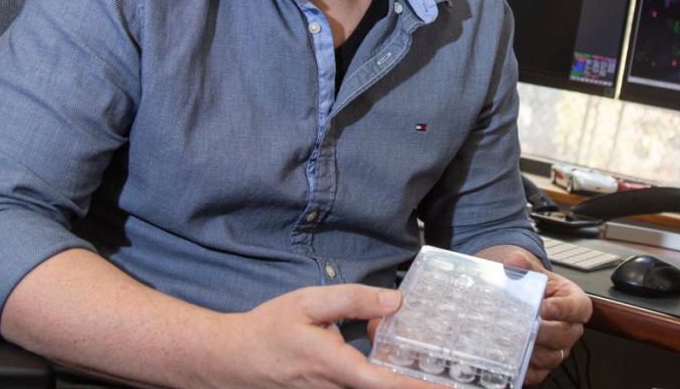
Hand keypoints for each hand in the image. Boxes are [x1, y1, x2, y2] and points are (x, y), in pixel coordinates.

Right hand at [204, 284, 438, 388]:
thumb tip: (395, 302)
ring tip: (401, 344)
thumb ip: (353, 300)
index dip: (418, 388)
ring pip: (369, 385)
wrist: (233, 358)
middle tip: (437, 361)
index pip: (386, 384)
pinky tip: (371, 342)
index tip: (447, 388)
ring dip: (389, 369)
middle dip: (410, 374)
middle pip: (382, 387)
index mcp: (336, 367)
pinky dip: (372, 370)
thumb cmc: (269, 329)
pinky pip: (356, 385)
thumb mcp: (310, 303)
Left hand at [478, 246, 593, 385]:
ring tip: (515, 342)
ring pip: (553, 356)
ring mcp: (558, 347)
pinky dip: (525, 368)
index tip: (544, 307)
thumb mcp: (529, 270)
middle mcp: (570, 327)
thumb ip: (523, 264)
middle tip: (527, 327)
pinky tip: (511, 360)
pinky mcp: (543, 364)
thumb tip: (514, 262)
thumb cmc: (531, 285)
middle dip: (545, 332)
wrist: (519, 297)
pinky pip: (538, 373)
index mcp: (574, 301)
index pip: (578, 307)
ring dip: (534, 351)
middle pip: (566, 335)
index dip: (563, 309)